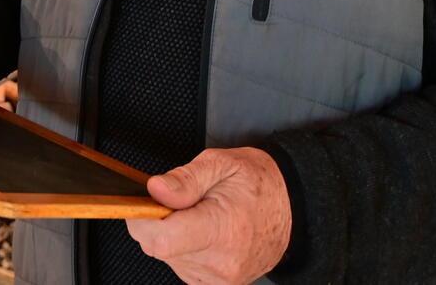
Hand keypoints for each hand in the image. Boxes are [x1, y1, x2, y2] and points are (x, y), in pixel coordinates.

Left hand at [126, 147, 291, 284]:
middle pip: (158, 248)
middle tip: (183, 201)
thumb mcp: (222, 163)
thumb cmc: (260, 185)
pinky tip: (203, 232)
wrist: (293, 209)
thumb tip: (155, 190)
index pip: (161, 239)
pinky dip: (184, 248)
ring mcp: (219, 278)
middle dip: (159, 221)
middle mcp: (219, 262)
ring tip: (200, 215)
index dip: (142, 218)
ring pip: (167, 257)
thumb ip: (185, 179)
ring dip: (172, 234)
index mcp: (221, 230)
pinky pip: (182, 266)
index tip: (147, 202)